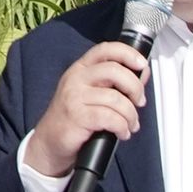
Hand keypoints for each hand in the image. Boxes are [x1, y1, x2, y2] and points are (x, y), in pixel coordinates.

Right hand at [19, 39, 149, 180]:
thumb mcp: (92, 94)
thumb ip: (115, 83)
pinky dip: (122, 127)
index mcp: (81, 68)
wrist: (50, 142)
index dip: (127, 53)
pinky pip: (110, 118)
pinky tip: (122, 132)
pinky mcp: (77, 116)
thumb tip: (141, 74)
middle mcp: (76, 78)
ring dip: (131, 115)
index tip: (141, 64)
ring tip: (130, 125)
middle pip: (114, 70)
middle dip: (135, 87)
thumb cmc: (73, 118)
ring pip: (116, 98)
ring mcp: (74, 96)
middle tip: (139, 101)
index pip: (106, 49)